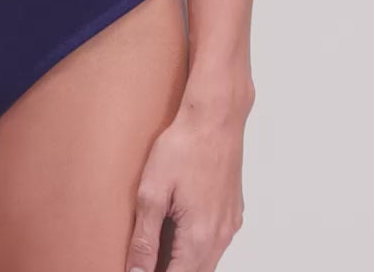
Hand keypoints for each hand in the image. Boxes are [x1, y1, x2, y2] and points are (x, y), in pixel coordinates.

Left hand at [124, 93, 249, 270]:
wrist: (215, 116)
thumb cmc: (184, 146)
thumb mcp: (152, 191)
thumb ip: (144, 238)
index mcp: (199, 237)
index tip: (139, 271)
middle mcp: (221, 236)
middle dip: (171, 271)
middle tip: (147, 262)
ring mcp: (231, 224)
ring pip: (208, 261)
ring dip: (186, 262)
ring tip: (159, 249)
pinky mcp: (234, 211)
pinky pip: (217, 242)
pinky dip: (199, 246)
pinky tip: (180, 229)